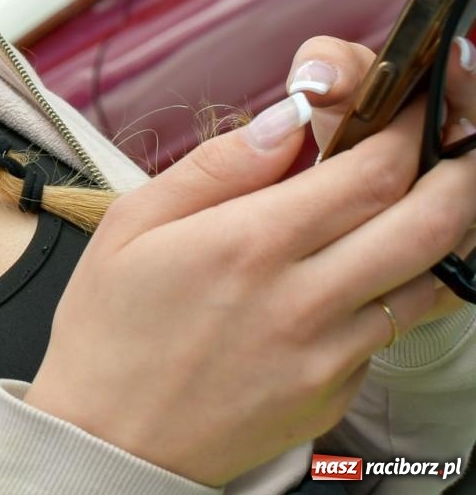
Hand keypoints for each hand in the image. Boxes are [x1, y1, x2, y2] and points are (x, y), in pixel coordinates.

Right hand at [25, 42, 475, 485]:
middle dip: (456, 173)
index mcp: (248, 244)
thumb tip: (286, 119)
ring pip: (429, 281)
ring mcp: (328, 354)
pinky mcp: (337, 393)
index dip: (404, 131)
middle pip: (429, 223)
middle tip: (451, 148)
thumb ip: (217, 166)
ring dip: (438, 234)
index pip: (371, 173)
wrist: (108, 439)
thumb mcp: (132, 223)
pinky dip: (390, 293)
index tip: (402, 108)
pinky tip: (355, 276)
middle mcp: (302, 300)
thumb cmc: (109, 328)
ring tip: (418, 202)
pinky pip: (388, 331)